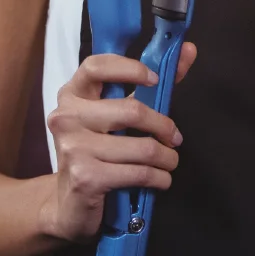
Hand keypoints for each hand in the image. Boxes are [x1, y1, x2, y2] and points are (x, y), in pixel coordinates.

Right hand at [41, 43, 197, 243]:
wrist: (68, 204)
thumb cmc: (97, 152)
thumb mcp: (116, 117)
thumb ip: (150, 86)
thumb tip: (188, 51)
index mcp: (72, 95)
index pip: (96, 66)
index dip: (130, 69)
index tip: (155, 80)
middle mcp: (66, 117)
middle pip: (132, 111)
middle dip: (163, 126)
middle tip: (174, 138)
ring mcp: (73, 148)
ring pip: (142, 147)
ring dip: (166, 158)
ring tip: (169, 162)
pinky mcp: (86, 177)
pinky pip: (139, 173)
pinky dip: (159, 178)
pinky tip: (161, 180)